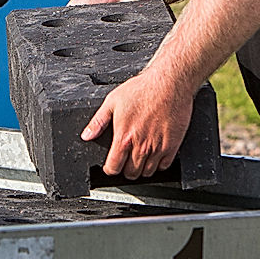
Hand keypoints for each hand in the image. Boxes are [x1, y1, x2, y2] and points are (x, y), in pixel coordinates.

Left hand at [80, 69, 194, 179]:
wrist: (168, 84)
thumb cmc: (142, 90)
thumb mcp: (112, 101)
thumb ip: (98, 121)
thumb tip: (87, 135)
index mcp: (124, 138)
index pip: (113, 168)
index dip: (110, 169)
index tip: (111, 165)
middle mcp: (141, 147)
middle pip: (131, 174)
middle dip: (126, 170)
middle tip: (126, 160)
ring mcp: (158, 148)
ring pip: (147, 173)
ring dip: (142, 168)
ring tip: (139, 158)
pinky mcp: (172, 146)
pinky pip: (164, 166)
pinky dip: (158, 164)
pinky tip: (154, 154)